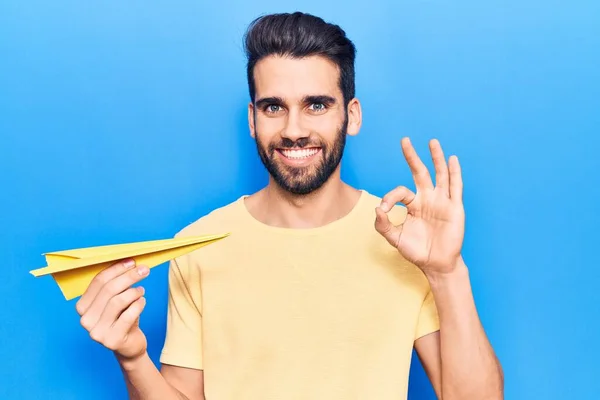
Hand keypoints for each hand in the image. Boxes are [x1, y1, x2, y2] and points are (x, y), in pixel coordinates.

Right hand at [76, 259, 149, 361]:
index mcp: (83, 307)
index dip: (117, 269)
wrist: (129, 346)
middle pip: (109, 290)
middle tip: (144, 270)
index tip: (132, 262)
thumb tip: (130, 262)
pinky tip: (142, 301)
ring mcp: (97, 332)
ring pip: (117, 301)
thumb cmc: (123, 319)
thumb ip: (117, 285)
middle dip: (129, 276)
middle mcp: (86, 320)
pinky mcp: (112, 341)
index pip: (98, 281)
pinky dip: (138, 305)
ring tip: (142, 290)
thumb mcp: (117, 301)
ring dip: (133, 292)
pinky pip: (128, 315)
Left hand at [375, 137, 464, 274]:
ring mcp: (442, 201)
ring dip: (436, 158)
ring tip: (432, 142)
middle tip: (404, 140)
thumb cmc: (416, 251)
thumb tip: (377, 208)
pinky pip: (455, 187)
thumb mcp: (394, 238)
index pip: (400, 191)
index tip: (384, 210)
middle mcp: (427, 199)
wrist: (436, 264)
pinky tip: (452, 159)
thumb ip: (383, 225)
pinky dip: (454, 173)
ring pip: (439, 175)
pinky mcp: (454, 208)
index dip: (390, 198)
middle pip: (420, 172)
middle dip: (412, 157)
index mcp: (413, 205)